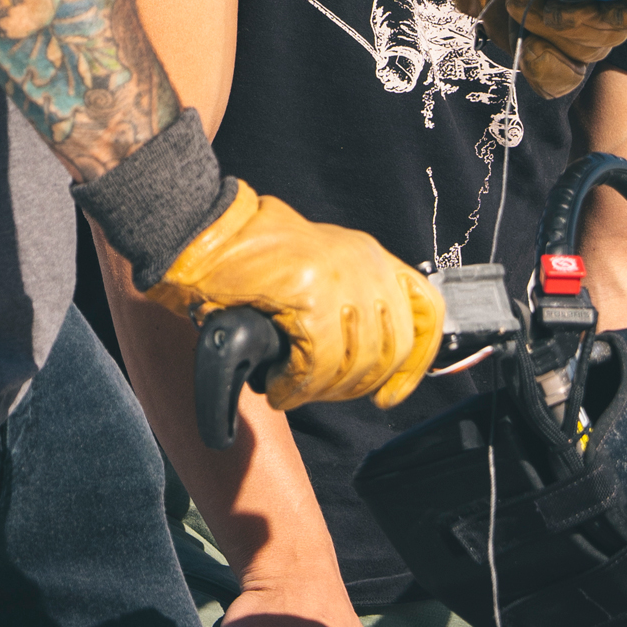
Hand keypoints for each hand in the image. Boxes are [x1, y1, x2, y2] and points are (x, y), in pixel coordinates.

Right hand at [143, 182, 443, 411]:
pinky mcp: (311, 295)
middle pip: (391, 349)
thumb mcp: (316, 266)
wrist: (200, 232)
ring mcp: (343, 278)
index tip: (392, 394)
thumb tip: (361, 357)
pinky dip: (296, 387)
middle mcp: (366, 263)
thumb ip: (347, 299)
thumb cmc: (245, 254)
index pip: (426, 310)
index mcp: (371, 255)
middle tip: (317, 392)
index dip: (416, 363)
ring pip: (356, 363)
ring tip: (289, 389)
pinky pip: (318, 364)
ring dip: (321, 390)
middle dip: (356, 385)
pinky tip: (276, 385)